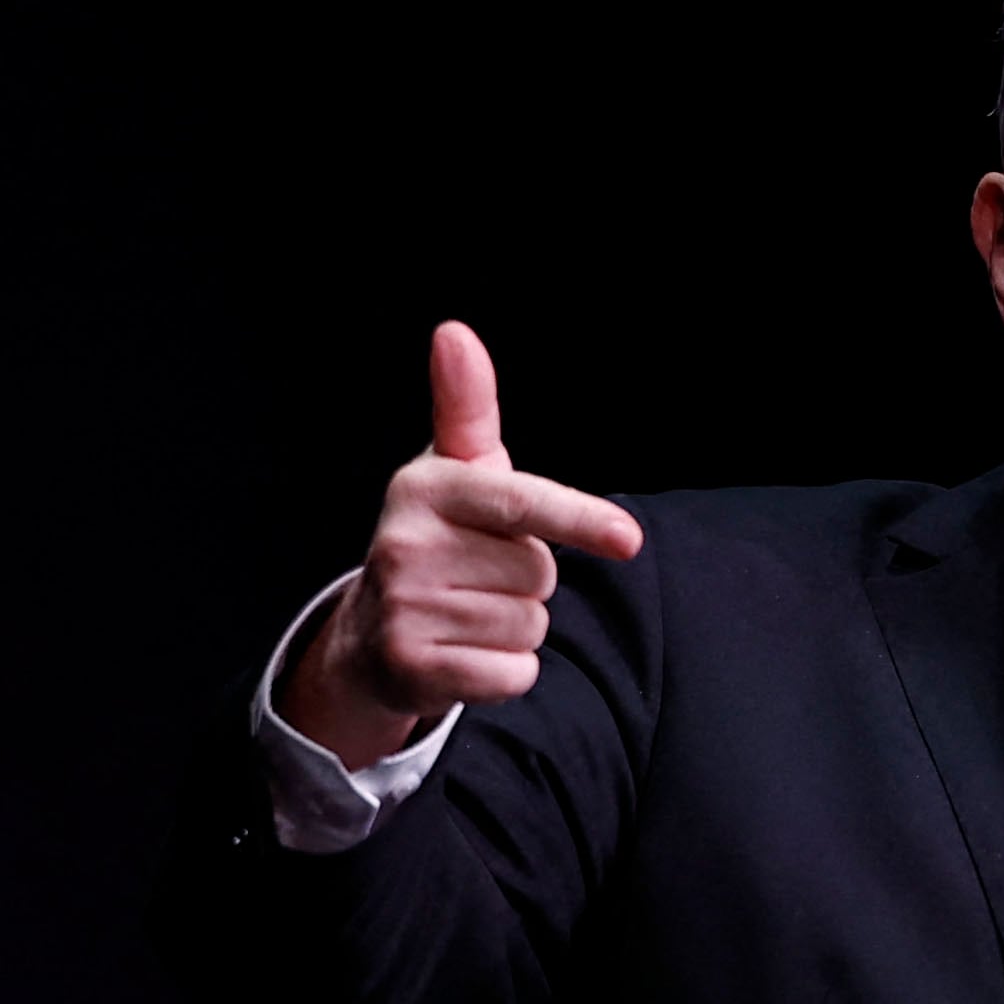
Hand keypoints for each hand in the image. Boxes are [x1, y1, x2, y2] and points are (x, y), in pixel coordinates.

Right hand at [276, 321, 643, 768]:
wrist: (372, 633)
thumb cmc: (440, 536)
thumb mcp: (455, 469)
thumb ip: (467, 405)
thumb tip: (453, 330)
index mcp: (425, 489)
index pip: (521, 504)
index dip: (579, 520)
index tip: (630, 540)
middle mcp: (404, 546)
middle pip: (539, 572)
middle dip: (527, 578)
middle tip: (480, 573)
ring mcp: (404, 609)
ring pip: (530, 625)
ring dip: (516, 625)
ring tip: (468, 611)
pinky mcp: (412, 670)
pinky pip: (514, 673)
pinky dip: (506, 671)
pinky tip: (466, 653)